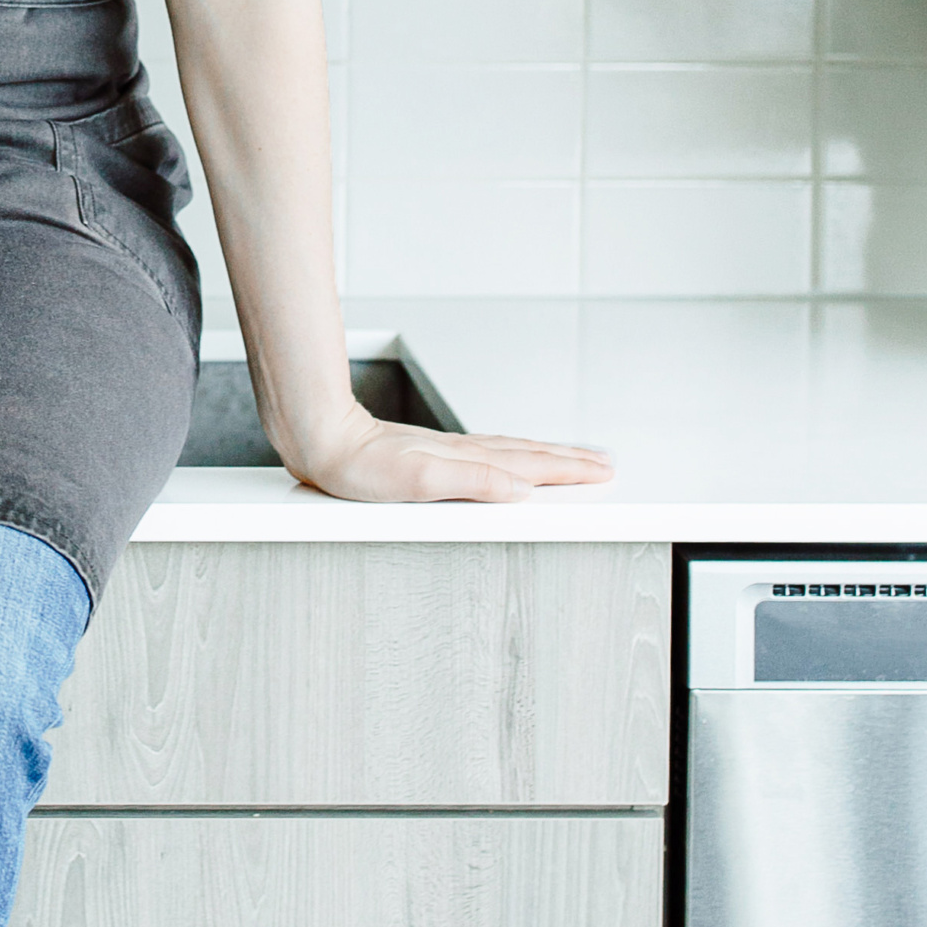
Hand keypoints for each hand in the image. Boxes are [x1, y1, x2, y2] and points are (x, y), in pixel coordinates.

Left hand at [280, 403, 613, 504]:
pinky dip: (511, 454)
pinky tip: (508, 459)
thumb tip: (521, 487)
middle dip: (569, 460)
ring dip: (544, 454)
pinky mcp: (430, 454)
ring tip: (571, 458)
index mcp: (466, 460)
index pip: (531, 465)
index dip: (569, 470)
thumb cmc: (360, 466)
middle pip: (528, 454)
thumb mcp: (419, 482)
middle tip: (605, 463)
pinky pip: (486, 453)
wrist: (322, 439)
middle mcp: (461, 451)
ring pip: (509, 451)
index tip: (603, 471)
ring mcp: (447, 450)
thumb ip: (471, 482)